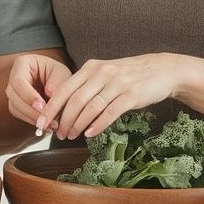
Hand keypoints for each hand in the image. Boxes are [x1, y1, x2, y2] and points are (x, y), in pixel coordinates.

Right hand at [5, 54, 71, 131]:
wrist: (58, 81)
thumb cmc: (58, 74)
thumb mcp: (62, 74)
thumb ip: (57, 84)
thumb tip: (50, 97)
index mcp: (22, 63)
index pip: (19, 81)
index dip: (29, 95)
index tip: (43, 106)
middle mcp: (13, 77)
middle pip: (13, 95)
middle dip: (30, 110)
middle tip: (47, 119)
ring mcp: (13, 91)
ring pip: (15, 107)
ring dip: (32, 118)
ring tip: (50, 125)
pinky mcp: (16, 104)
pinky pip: (19, 115)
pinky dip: (32, 121)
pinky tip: (45, 125)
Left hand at [41, 53, 182, 140]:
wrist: (162, 70)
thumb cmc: (129, 76)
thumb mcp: (104, 74)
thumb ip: (86, 86)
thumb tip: (64, 107)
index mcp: (91, 67)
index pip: (64, 89)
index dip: (50, 107)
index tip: (41, 122)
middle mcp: (101, 73)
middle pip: (74, 100)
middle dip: (62, 120)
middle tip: (57, 134)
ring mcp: (117, 83)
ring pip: (90, 107)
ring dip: (78, 125)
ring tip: (71, 136)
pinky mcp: (132, 95)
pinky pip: (110, 112)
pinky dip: (98, 125)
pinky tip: (90, 134)